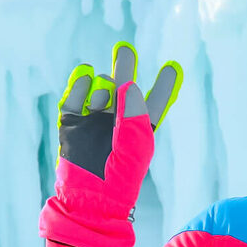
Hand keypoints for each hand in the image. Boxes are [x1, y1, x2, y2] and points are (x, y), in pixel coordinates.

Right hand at [39, 43, 182, 246]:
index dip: (165, 85)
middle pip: (123, 86)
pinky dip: (80, 84)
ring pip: (99, 88)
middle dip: (125, 67)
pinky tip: (85, 75)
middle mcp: (117, 121)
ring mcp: (93, 120)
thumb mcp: (137, 142)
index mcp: (140, 128)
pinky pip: (76, 96)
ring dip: (103, 85)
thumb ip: (134, 110)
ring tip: (104, 96)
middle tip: (124, 48)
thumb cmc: (121, 175)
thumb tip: (125, 84)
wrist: (91, 197)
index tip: (174, 67)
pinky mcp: (72, 122)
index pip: (155, 102)